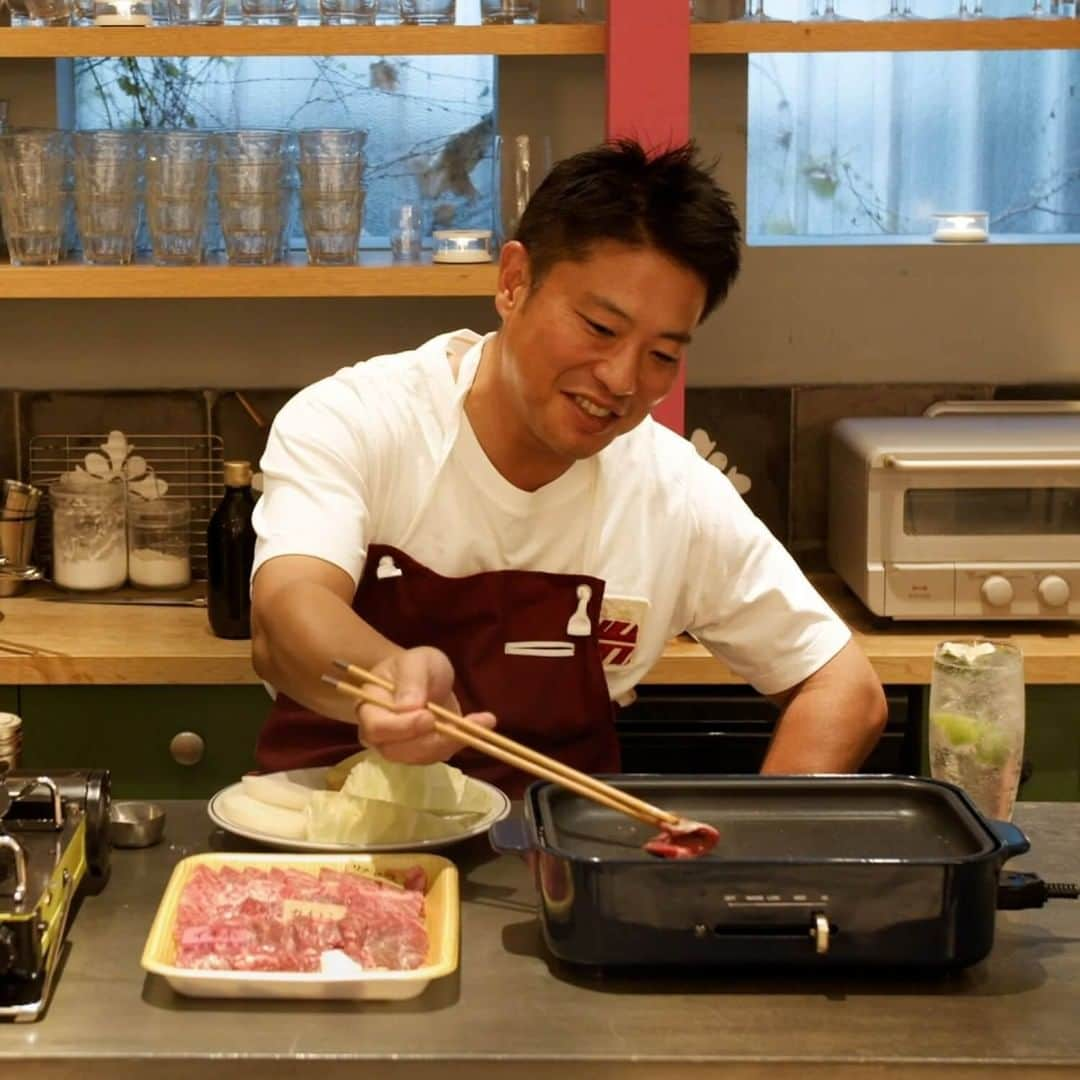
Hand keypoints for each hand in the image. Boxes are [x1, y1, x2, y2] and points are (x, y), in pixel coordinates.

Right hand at [353, 646, 495, 764]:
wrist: (425, 677)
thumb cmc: (415, 666)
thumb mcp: (417, 661)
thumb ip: (411, 680)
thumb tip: (409, 707)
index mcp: (369, 707)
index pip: (377, 728)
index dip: (402, 727)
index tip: (428, 717)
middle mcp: (378, 734)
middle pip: (397, 751)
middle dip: (430, 741)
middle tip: (459, 725)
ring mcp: (399, 747)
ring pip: (421, 757)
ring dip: (451, 742)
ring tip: (481, 722)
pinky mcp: (421, 753)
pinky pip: (438, 755)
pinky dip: (462, 742)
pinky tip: (483, 723)